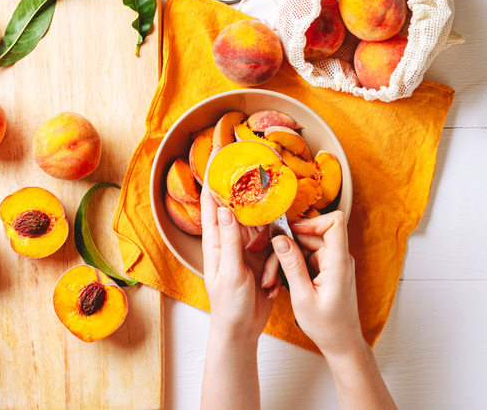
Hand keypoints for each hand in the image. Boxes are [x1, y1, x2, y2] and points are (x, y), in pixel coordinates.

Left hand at [200, 148, 278, 409]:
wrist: (242, 330)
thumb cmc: (228, 305)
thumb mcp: (230, 272)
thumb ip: (230, 240)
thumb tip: (225, 209)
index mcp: (215, 242)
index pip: (211, 204)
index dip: (213, 180)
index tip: (218, 156)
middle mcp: (230, 241)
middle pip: (242, 212)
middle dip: (252, 210)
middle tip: (262, 199)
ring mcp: (247, 250)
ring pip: (263, 231)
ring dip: (268, 252)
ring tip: (263, 278)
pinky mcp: (262, 260)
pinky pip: (274, 249)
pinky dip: (275, 265)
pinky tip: (269, 285)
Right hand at [271, 211, 363, 356]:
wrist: (340, 342)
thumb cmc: (327, 325)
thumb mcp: (303, 296)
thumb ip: (292, 265)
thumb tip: (280, 239)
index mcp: (338, 263)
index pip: (335, 223)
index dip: (311, 222)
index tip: (289, 232)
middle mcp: (338, 259)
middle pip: (311, 235)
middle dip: (287, 248)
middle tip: (270, 269)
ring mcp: (332, 263)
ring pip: (304, 247)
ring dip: (285, 261)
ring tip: (272, 282)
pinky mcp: (325, 269)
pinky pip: (305, 258)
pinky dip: (291, 268)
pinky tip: (280, 284)